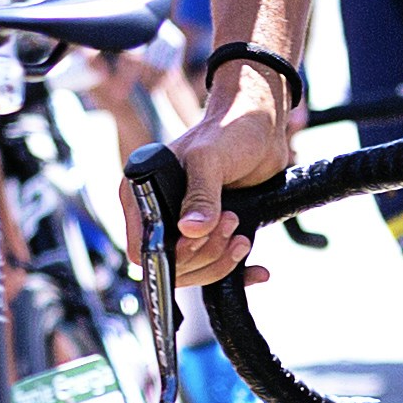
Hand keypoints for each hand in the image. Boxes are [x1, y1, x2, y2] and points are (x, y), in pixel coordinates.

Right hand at [151, 83, 301, 291]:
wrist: (261, 129)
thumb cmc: (229, 131)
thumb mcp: (211, 159)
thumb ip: (201, 194)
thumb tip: (190, 229)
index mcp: (142, 194)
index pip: (141, 247)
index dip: (170, 254)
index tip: (199, 238)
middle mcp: (158, 214)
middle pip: (171, 264)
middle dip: (204, 254)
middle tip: (230, 223)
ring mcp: (184, 227)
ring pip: (195, 270)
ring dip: (222, 262)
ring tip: (241, 237)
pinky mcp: (210, 234)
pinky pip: (216, 267)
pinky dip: (238, 274)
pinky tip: (258, 270)